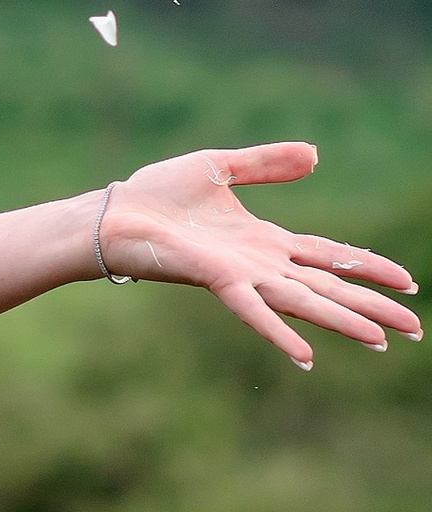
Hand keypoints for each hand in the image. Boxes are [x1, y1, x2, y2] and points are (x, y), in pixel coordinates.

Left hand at [105, 146, 421, 369]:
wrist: (110, 215)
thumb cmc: (156, 196)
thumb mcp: (220, 167)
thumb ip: (266, 164)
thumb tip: (315, 154)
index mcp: (266, 243)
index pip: (330, 258)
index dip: (368, 268)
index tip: (408, 283)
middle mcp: (260, 266)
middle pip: (329, 288)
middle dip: (372, 307)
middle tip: (416, 329)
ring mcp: (240, 276)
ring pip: (304, 302)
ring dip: (343, 322)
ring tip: (382, 341)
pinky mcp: (214, 279)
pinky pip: (251, 309)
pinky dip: (278, 332)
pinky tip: (306, 357)